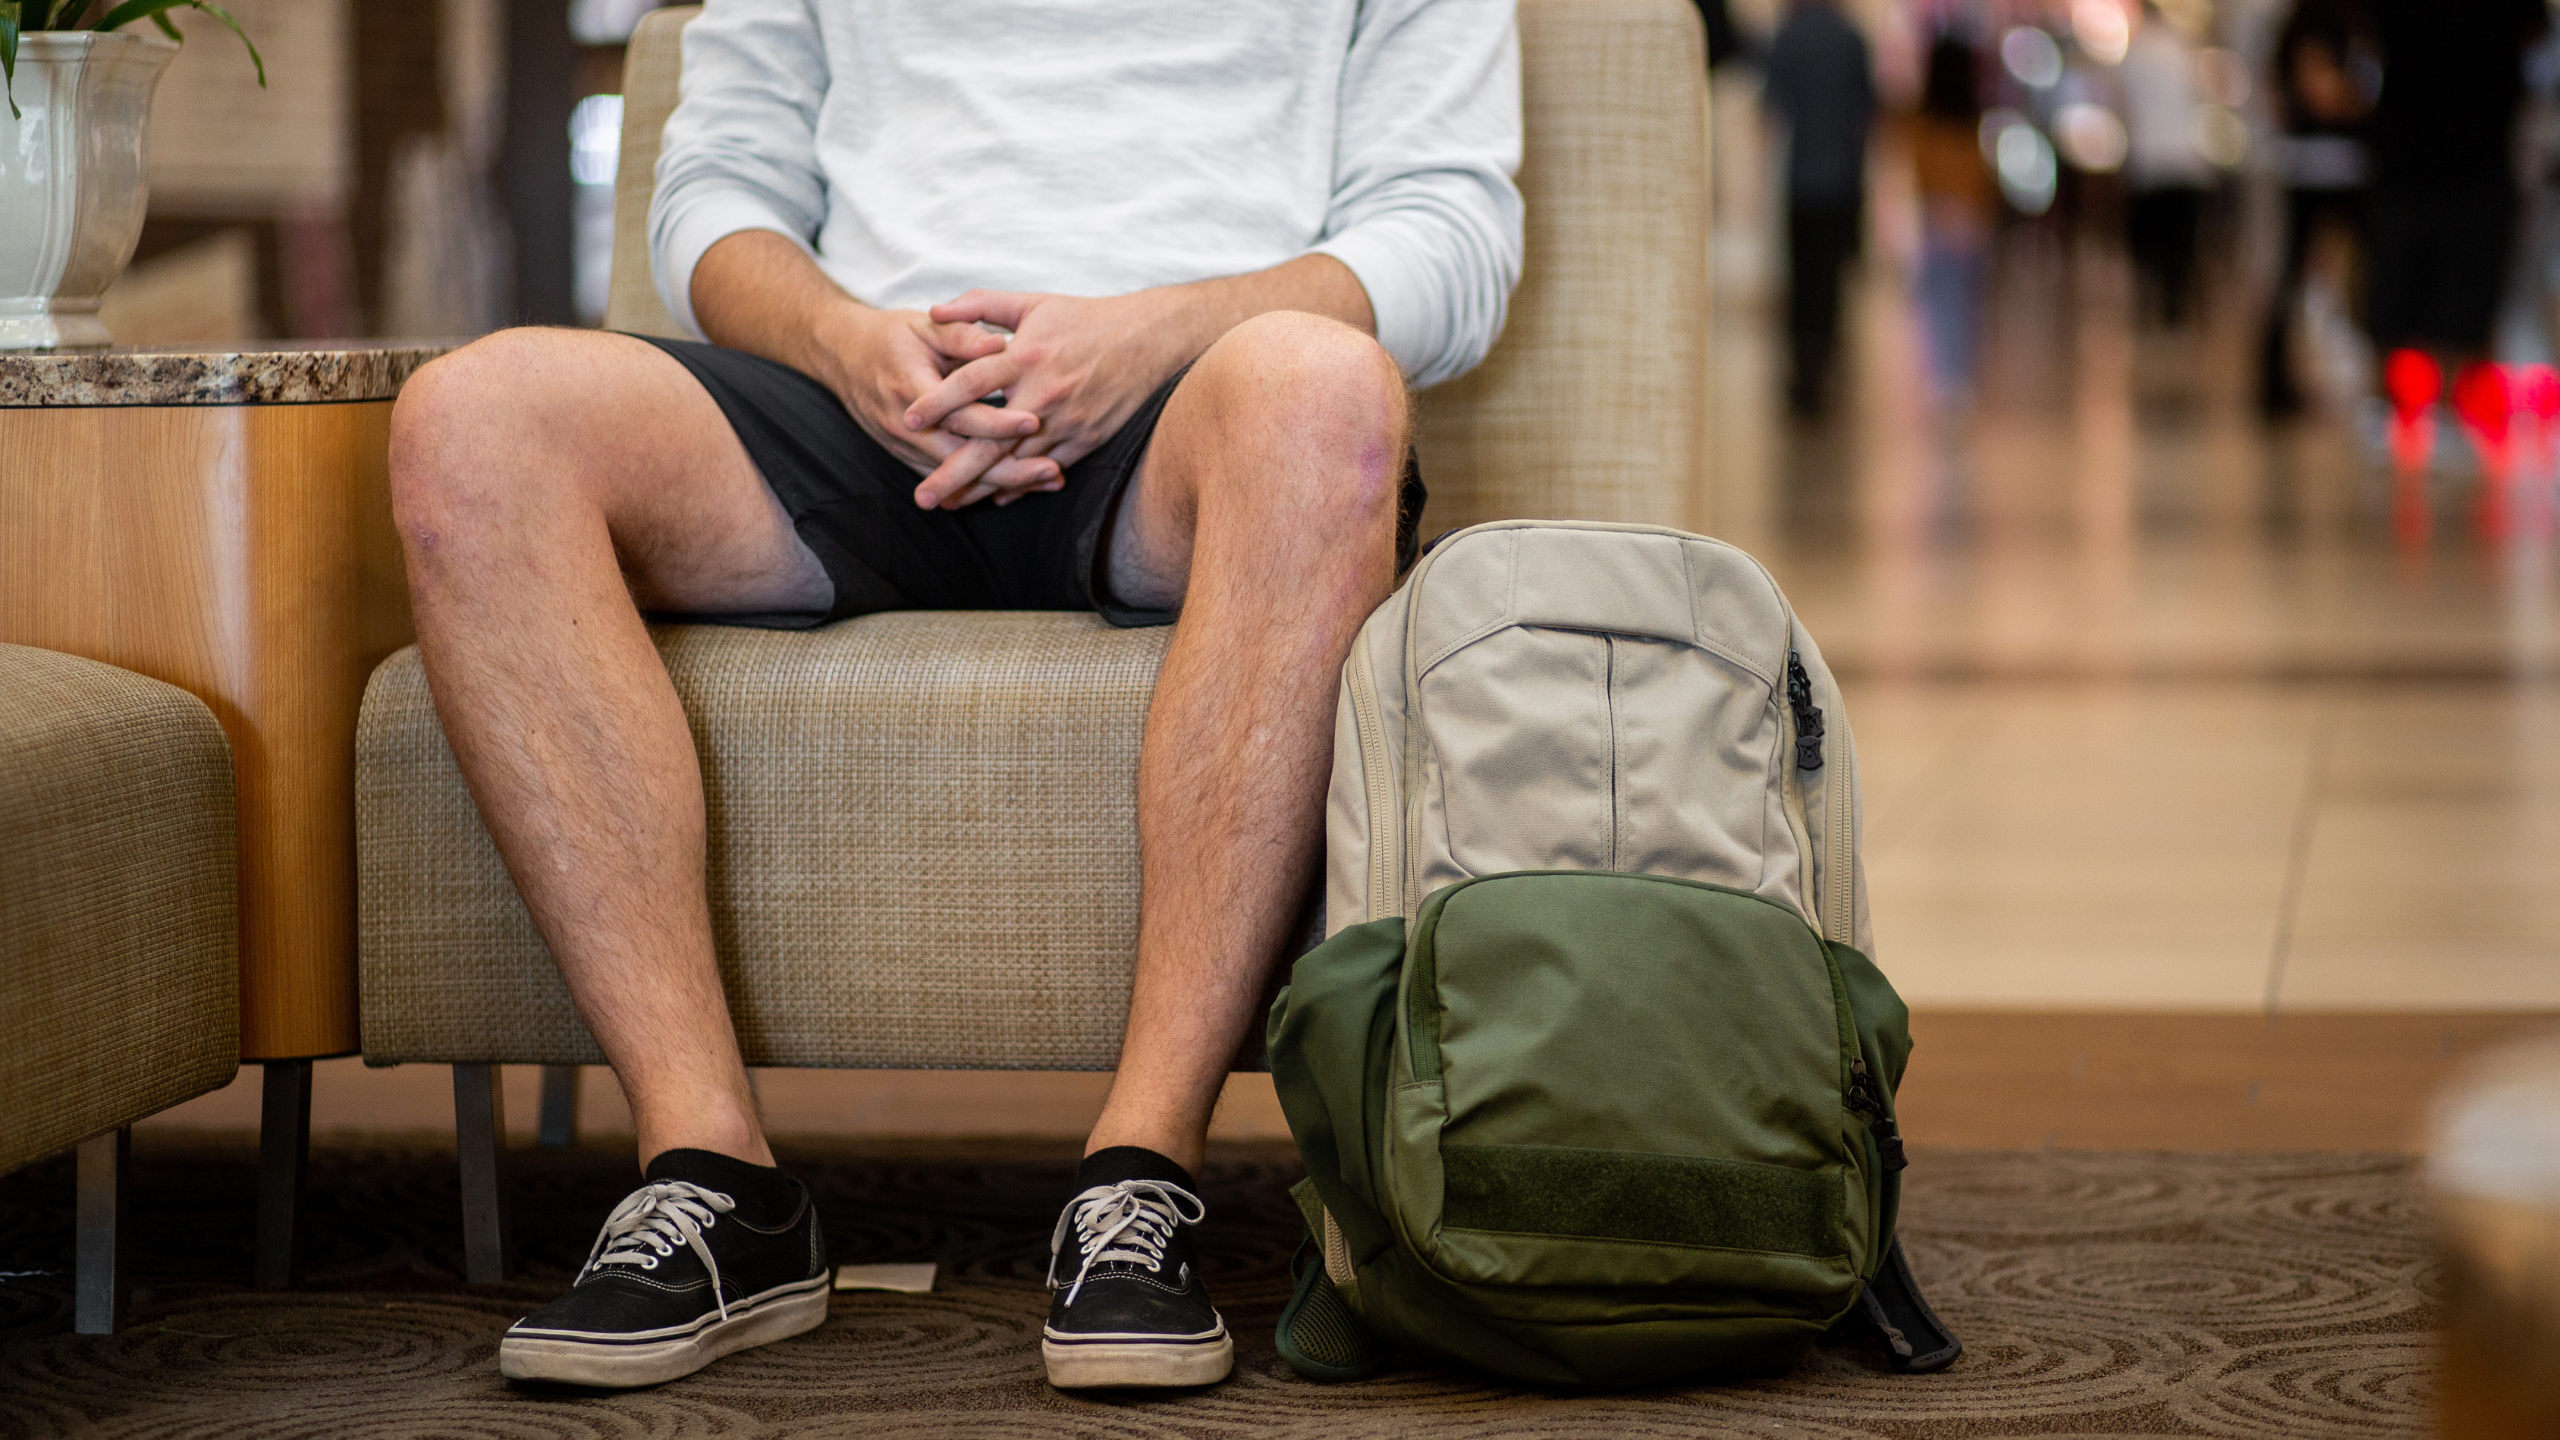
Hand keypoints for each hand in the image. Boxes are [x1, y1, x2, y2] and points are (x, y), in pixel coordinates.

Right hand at [805, 304, 1056, 493]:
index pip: (960, 414)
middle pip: (961, 459)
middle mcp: (904, 425)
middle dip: (1008, 470)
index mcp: (911, 388)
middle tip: (1052, 473)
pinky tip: (1014, 487)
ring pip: (955, 476)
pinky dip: (978, 486)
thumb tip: (1000, 344)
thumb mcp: (926, 326)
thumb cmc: (891, 336)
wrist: (842, 355)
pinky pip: (944, 477)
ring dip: (1001, 483)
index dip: (997, 421)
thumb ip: (963, 334)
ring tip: (1046, 481)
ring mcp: (902, 446)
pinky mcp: (904, 456)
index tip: (1034, 421)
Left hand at [903, 288, 1199, 509]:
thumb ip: (980, 306)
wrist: (1149, 340)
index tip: (909, 419)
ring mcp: (1067, 421)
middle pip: (990, 440)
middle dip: (953, 472)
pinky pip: (1048, 468)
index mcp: (1027, 356)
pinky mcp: (1087, 439)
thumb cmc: (1086, 318)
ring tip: (951, 503)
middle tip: (922, 497)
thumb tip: (935, 311)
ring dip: (983, 486)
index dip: (939, 401)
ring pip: (1017, 463)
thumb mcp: (1032, 302)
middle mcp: (1045, 394)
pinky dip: (1021, 484)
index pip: (973, 382)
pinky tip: (997, 497)